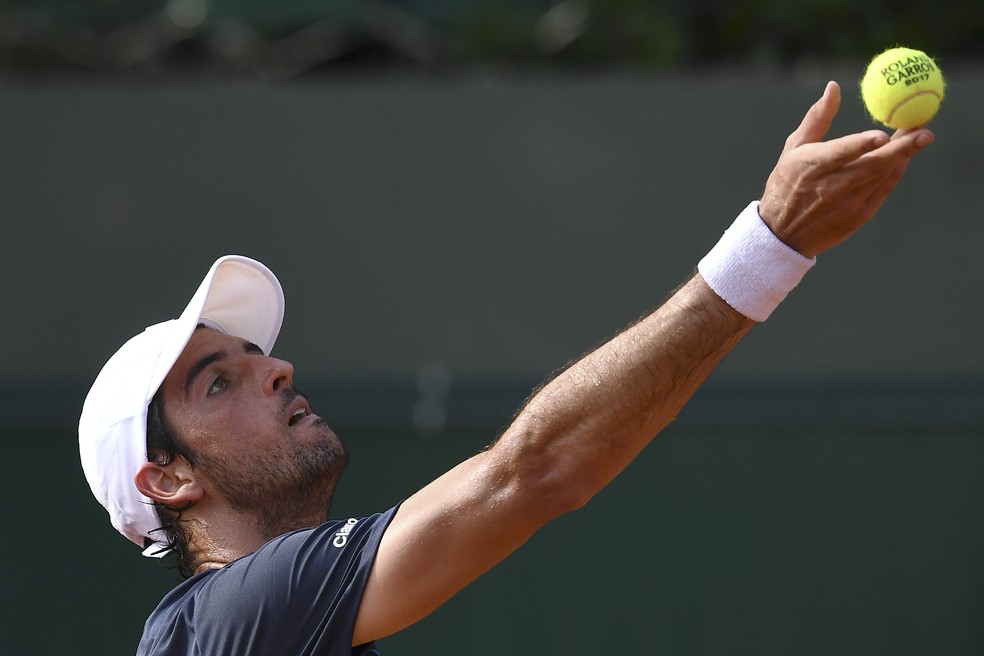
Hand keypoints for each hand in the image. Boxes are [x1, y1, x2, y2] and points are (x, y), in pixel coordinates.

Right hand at [759, 81, 934, 257]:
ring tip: (921, 136)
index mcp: (811, 167)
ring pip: (883, 175)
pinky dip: (895, 172)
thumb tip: (834, 87)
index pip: (841, 154)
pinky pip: (883, 190)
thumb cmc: (786, 183)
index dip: (862, 144)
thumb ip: (817, 118)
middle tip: (924, 131)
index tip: (883, 133)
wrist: (783, 234)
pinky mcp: (858, 217)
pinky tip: (904, 157)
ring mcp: (847, 204)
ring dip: (903, 155)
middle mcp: (830, 187)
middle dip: (902, 148)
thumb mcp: (793, 149)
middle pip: (873, 165)